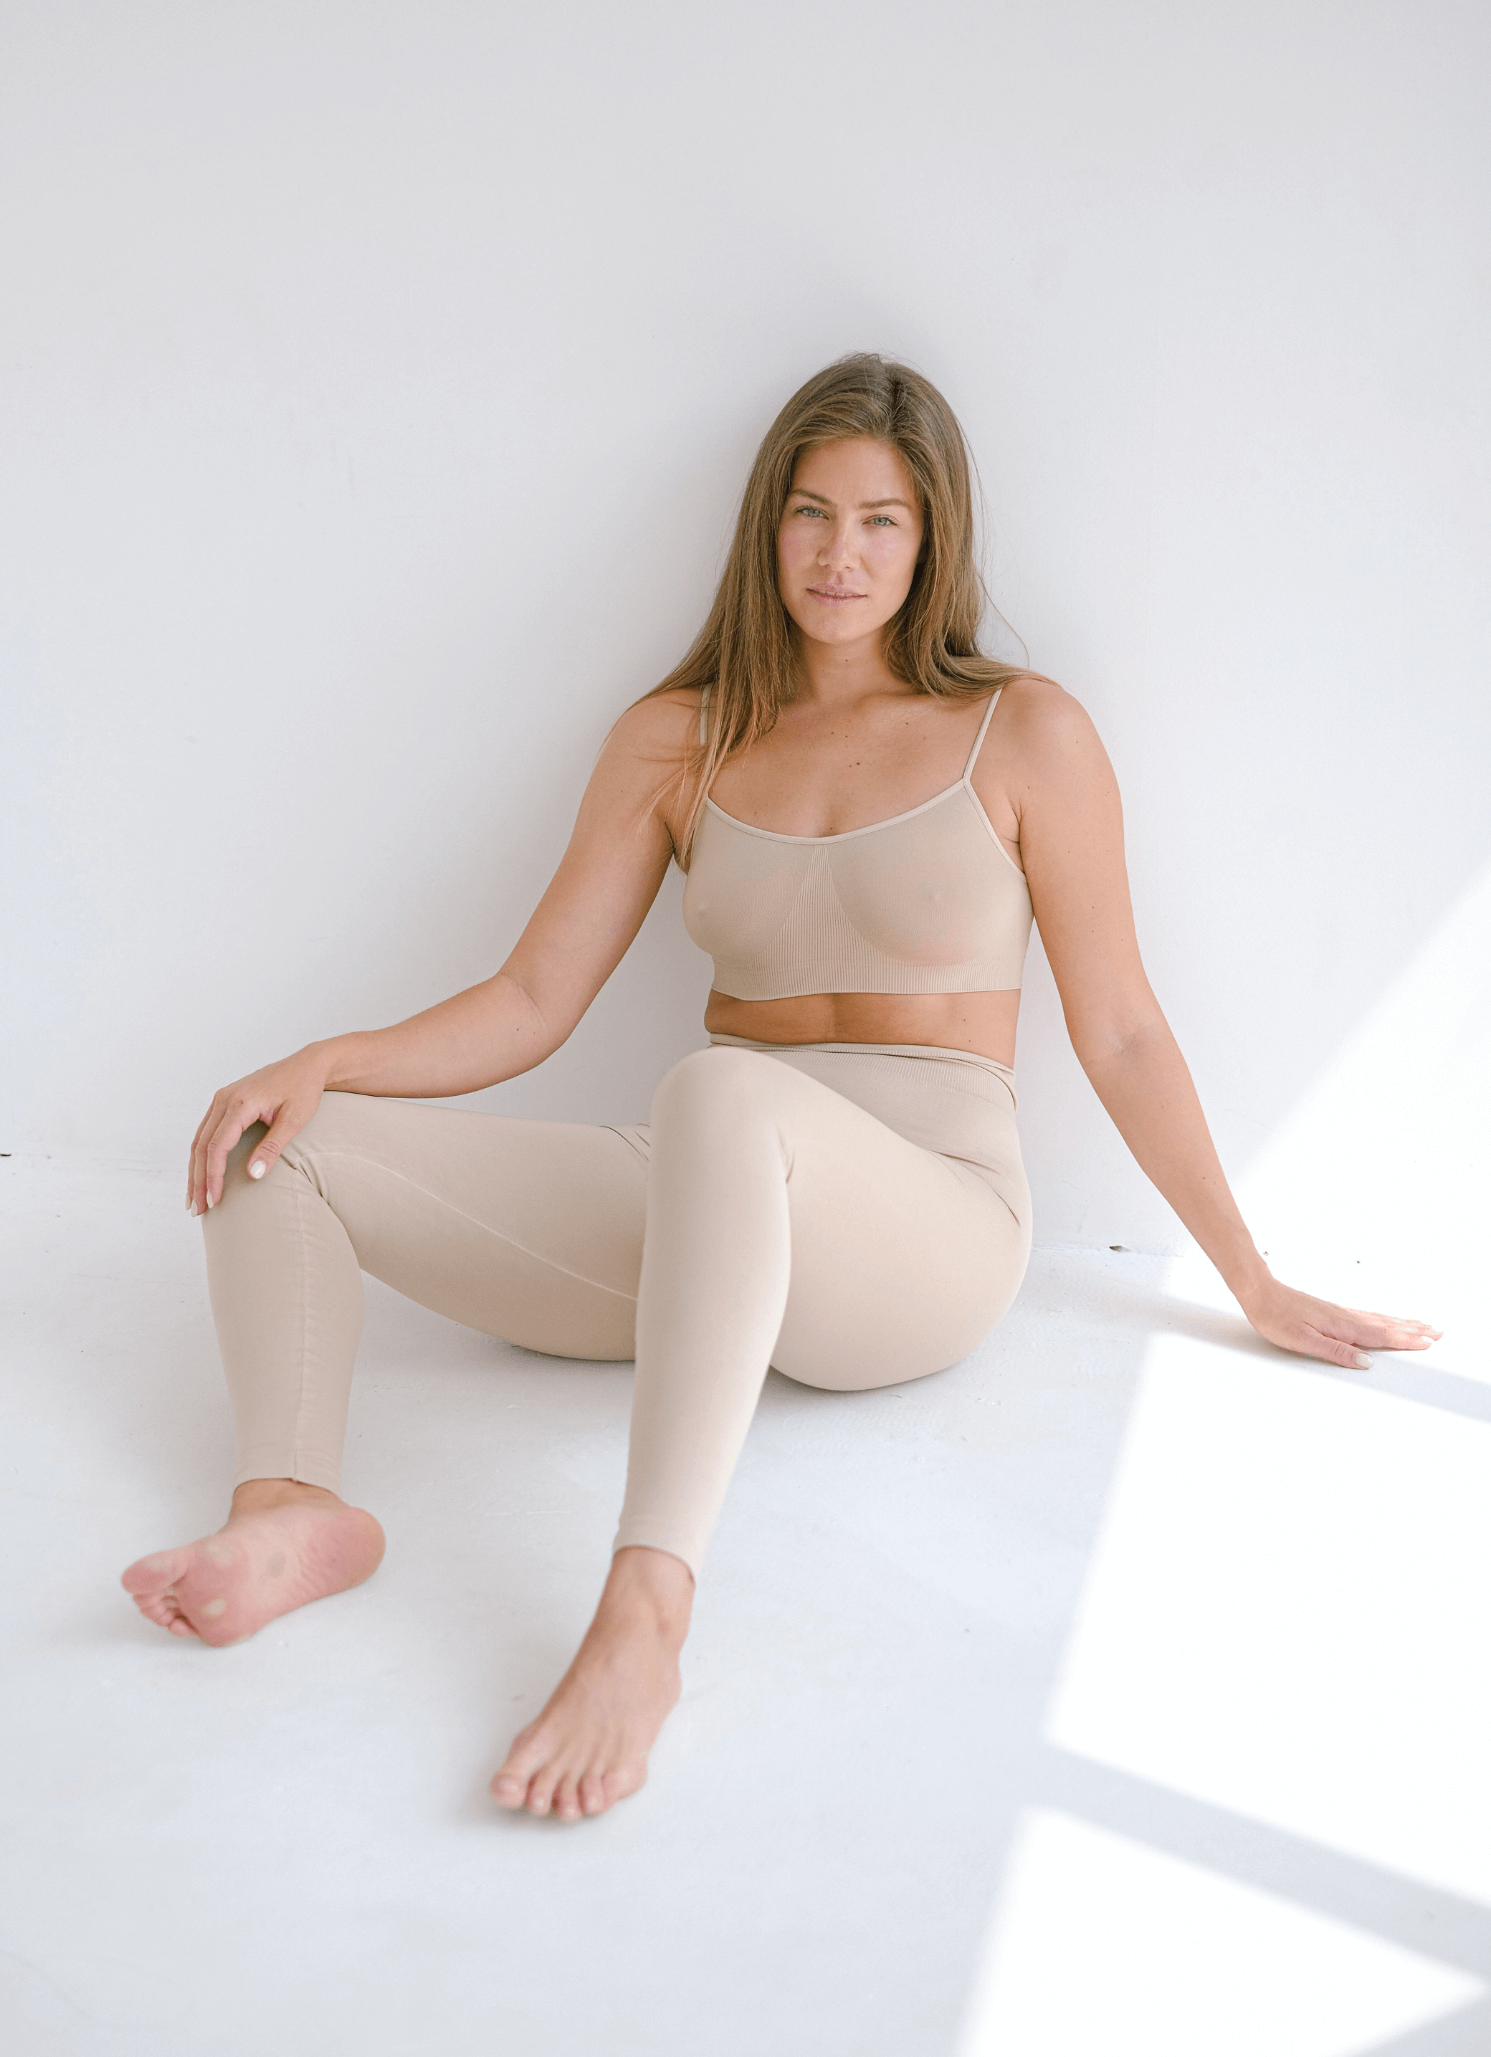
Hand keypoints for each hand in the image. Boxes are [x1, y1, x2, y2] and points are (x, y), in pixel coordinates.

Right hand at [187, 1047, 331, 1214]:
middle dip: (198, 1180)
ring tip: (195, 1199)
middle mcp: (224, 1099)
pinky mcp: (224, 1103)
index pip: (217, 1146)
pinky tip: (201, 1174)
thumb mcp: (294, 1119)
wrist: (307, 1064)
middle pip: (201, 1146)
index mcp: (240, 1103)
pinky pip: (206, 1132)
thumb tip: (253, 1175)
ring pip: (199, 1140)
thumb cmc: (304, 1089)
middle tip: (198, 1209)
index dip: (213, 1176)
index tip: (215, 1200)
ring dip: (195, 1171)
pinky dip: (201, 1156)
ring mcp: (221, 1099)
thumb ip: (273, 1146)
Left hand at [1237, 1275, 1440, 1370]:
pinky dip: (1383, 1318)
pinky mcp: (1331, 1310)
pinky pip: (1366, 1316)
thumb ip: (1336, 1351)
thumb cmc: (1276, 1317)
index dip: (1406, 1341)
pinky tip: (1384, 1320)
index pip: (1381, 1336)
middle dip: (1413, 1330)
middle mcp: (1345, 1317)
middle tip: (1438, 1332)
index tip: (1428, 1343)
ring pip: (1378, 1319)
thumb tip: (1366, 1362)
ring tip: (1421, 1325)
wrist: (1260, 1293)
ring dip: (1402, 1323)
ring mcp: (1339, 1312)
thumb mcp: (1303, 1340)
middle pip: (1386, 1326)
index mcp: (1342, 1326)